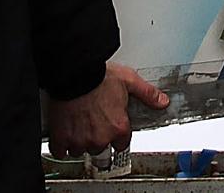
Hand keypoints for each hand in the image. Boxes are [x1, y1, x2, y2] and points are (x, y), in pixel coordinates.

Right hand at [45, 63, 168, 157]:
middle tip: (91, 120)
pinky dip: (61, 144)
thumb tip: (162, 101)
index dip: (115, 134)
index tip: (110, 127)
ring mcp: (80, 140)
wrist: (73, 73)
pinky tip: (62, 134)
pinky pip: (61, 151)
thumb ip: (147, 93)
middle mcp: (100, 138)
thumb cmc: (98, 76)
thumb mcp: (128, 80)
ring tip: (76, 123)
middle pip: (100, 147)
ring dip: (79, 140)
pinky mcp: (61, 138)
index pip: (121, 144)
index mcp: (118, 127)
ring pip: (81, 149)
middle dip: (96, 136)